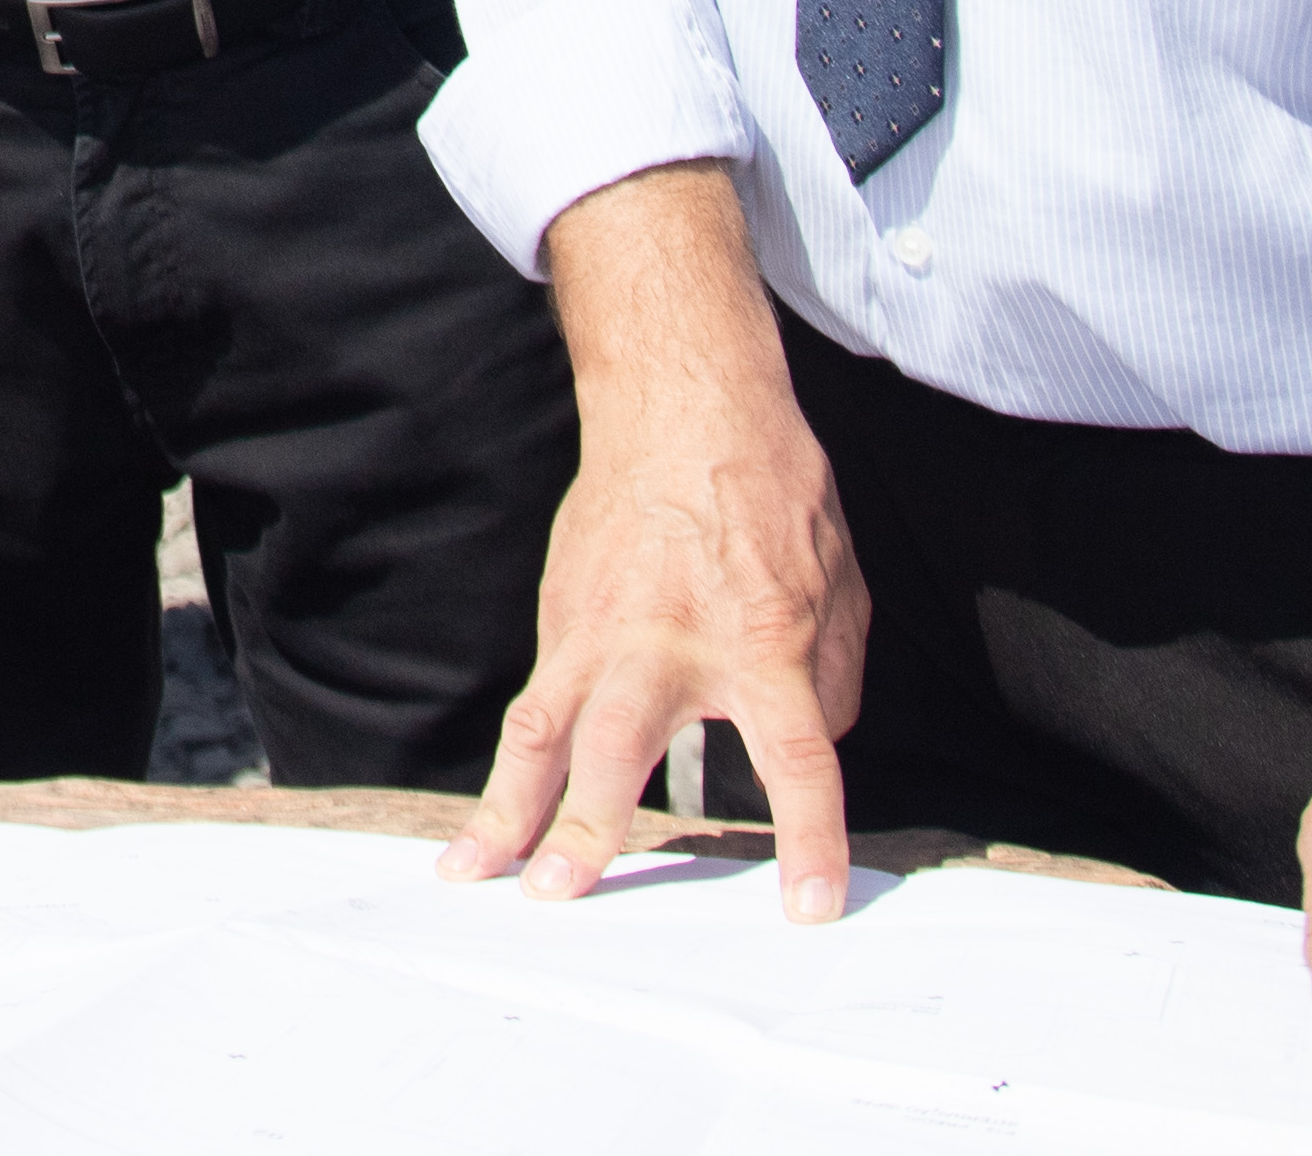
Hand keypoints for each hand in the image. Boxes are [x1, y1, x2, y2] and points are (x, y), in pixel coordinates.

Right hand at [446, 169, 861, 919]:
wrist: (682, 405)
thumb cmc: (771, 491)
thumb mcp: (841, 587)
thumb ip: (830, 682)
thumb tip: (811, 744)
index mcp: (762, 644)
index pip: (796, 763)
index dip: (808, 841)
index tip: (809, 906)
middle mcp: (668, 647)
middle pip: (616, 754)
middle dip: (585, 828)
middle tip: (558, 892)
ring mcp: (601, 632)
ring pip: (539, 732)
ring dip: (504, 807)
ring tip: (469, 870)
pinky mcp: (563, 616)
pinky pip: (537, 700)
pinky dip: (513, 761)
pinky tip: (497, 809)